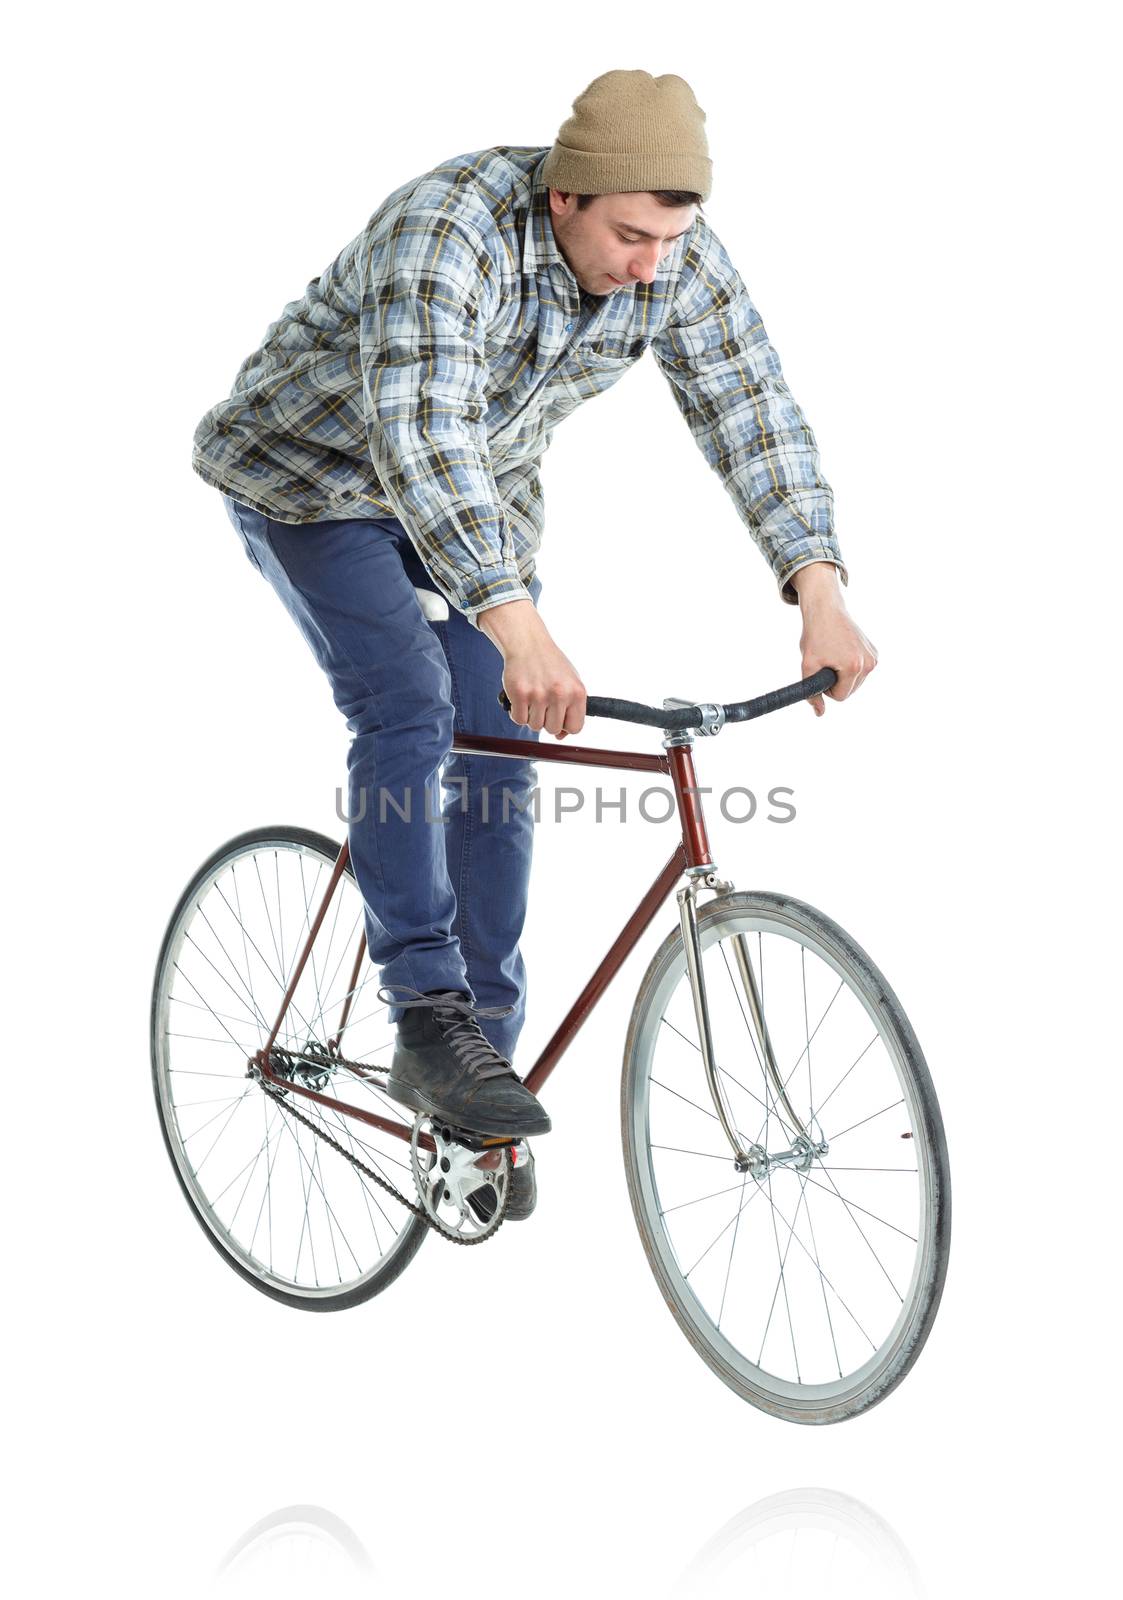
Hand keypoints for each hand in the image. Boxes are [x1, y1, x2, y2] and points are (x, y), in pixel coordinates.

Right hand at [477, 598, 586, 737]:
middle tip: (542, 704)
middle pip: (553, 729)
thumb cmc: (550, 664)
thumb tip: (561, 735)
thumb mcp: (570, 682)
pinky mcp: (519, 694)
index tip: (558, 720)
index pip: (575, 727)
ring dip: (531, 715)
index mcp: (577, 692)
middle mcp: (560, 694)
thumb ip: (571, 708)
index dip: (565, 727)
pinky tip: (521, 698)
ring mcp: (539, 694)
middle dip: (546, 720)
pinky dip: (518, 712)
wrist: (528, 643)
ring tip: (532, 697)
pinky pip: (518, 719)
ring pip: (535, 726)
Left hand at [790, 563, 877, 716]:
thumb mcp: (807, 666)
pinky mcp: (874, 652)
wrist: (826, 610)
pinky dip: (849, 666)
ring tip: (834, 654)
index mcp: (854, 667)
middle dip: (835, 682)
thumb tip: (819, 714)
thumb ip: (811, 693)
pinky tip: (842, 650)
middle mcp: (869, 663)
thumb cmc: (815, 637)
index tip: (820, 670)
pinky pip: (859, 671)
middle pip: (849, 691)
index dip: (826, 688)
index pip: (840, 697)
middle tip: (826, 660)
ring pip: (855, 683)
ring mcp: (874, 657)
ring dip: (842, 675)